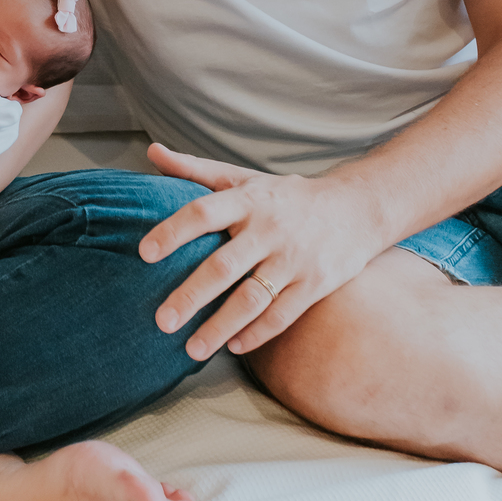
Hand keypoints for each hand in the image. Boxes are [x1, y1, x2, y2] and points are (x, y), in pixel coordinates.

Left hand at [139, 143, 387, 361]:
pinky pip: (282, 315)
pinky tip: (232, 346)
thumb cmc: (286, 196)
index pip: (203, 212)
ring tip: (191, 349)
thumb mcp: (243, 177)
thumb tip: (153, 151)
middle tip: (162, 322)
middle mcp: (270, 229)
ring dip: (220, 327)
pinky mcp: (315, 284)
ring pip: (252, 299)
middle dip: (191, 296)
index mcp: (248, 200)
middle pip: (224, 266)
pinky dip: (256, 334)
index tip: (144, 253)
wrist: (357, 208)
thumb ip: (196, 169)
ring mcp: (294, 259)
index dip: (172, 232)